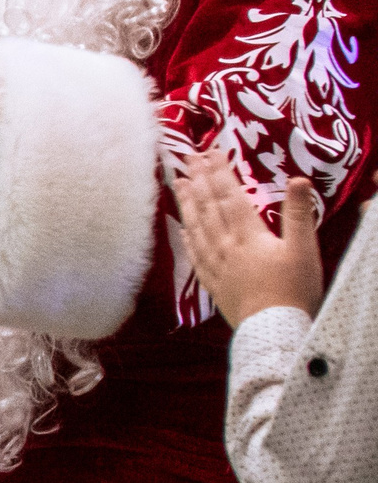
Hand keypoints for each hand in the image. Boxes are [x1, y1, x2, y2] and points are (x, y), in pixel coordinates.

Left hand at [173, 154, 325, 326]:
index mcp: (248, 236)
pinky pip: (195, 256)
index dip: (219, 173)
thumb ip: (299, 214)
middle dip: (199, 181)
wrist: (274, 330)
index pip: (229, 197)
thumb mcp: (304, 249)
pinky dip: (188, 238)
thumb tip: (298, 179)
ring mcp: (217, 266)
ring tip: (178, 183)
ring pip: (197, 228)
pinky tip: (183, 229)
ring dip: (188, 204)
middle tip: (188, 158)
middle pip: (209, 208)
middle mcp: (226, 247)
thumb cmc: (294, 290)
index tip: (209, 152)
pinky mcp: (214, 284)